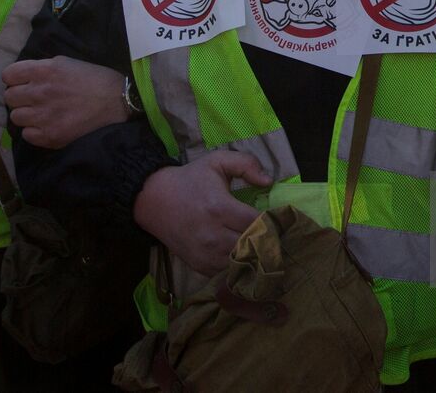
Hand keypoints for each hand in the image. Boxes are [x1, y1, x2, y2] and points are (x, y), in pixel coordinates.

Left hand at [3, 56, 128, 148]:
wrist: (119, 102)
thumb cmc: (95, 79)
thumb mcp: (67, 63)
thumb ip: (43, 69)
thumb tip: (24, 78)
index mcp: (44, 70)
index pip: (8, 75)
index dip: (15, 79)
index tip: (24, 83)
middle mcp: (40, 92)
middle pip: (9, 97)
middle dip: (20, 98)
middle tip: (34, 100)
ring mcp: (43, 116)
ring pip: (15, 117)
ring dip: (27, 115)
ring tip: (42, 114)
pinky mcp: (50, 135)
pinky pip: (27, 135)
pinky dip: (35, 131)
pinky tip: (48, 126)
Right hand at [133, 150, 271, 276]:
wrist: (153, 201)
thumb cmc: (190, 180)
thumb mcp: (217, 162)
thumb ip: (246, 164)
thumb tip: (269, 181)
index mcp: (220, 208)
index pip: (258, 223)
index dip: (274, 222)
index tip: (281, 219)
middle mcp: (213, 236)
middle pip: (253, 247)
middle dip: (269, 242)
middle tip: (279, 236)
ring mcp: (205, 255)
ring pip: (242, 265)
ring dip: (256, 257)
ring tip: (265, 247)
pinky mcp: (199, 266)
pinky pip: (228, 274)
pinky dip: (240, 268)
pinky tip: (246, 257)